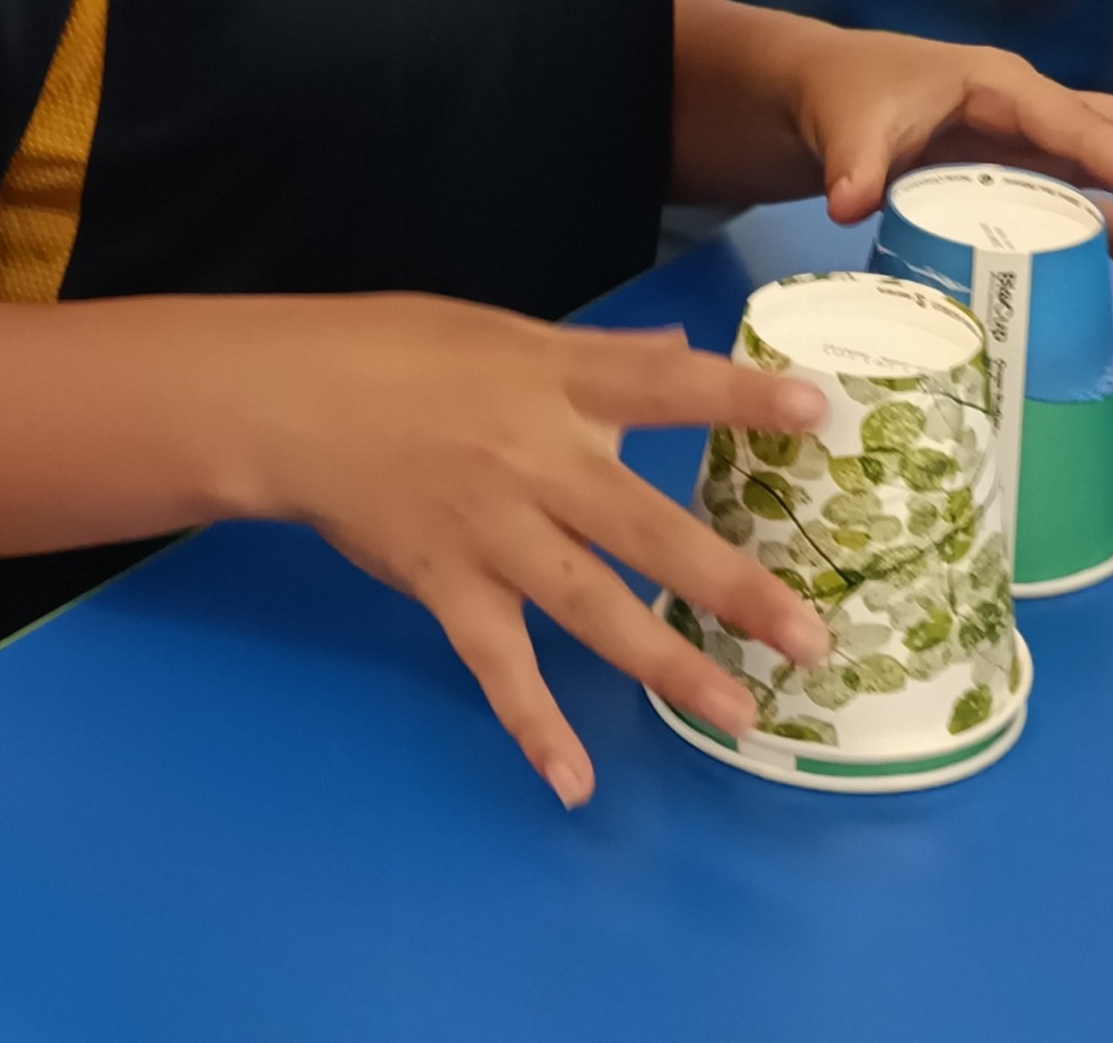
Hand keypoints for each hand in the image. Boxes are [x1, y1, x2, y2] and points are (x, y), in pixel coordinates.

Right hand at [250, 295, 833, 809]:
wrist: (293, 400)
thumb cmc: (402, 352)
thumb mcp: (508, 332)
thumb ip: (601, 354)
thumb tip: (681, 351)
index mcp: (556, 381)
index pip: (667, 386)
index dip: (742, 396)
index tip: (819, 413)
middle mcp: (535, 458)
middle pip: (646, 526)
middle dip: (730, 585)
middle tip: (810, 637)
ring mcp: (491, 530)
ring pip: (590, 607)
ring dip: (666, 665)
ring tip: (738, 713)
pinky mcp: (445, 583)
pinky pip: (498, 665)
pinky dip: (534, 725)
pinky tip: (575, 780)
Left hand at [792, 34, 1112, 298]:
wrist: (828, 95)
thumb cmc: (845, 99)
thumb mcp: (847, 127)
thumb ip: (854, 165)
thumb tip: (849, 205)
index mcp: (999, 87)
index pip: (1077, 127)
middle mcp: (1033, 111)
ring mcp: (1038, 147)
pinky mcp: (1032, 181)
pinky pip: (1101, 210)